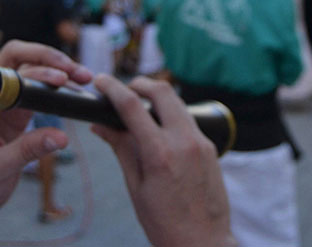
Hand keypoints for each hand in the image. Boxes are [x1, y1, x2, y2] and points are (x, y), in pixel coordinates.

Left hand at [0, 41, 91, 246]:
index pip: (2, 75)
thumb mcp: (0, 168)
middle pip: (17, 59)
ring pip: (31, 71)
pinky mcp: (17, 111)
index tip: (57, 80)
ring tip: (83, 77)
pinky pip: (39, 91)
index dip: (31, 72)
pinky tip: (76, 91)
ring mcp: (2, 101)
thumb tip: (62, 136)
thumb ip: (29, 149)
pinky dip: (58, 89)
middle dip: (47, 60)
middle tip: (73, 71)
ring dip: (57, 70)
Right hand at [91, 75, 236, 246]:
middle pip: (162, 91)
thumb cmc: (164, 223)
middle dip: (140, 84)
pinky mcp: (210, 147)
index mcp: (160, 153)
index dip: (113, 88)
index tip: (101, 81)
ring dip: (157, 97)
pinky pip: (188, 120)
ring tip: (139, 109)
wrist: (203, 243)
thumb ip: (121, 149)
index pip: (132, 106)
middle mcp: (184, 141)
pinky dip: (171, 115)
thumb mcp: (136, 187)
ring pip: (178, 102)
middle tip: (124, 89)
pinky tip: (160, 129)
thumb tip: (100, 125)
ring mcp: (201, 142)